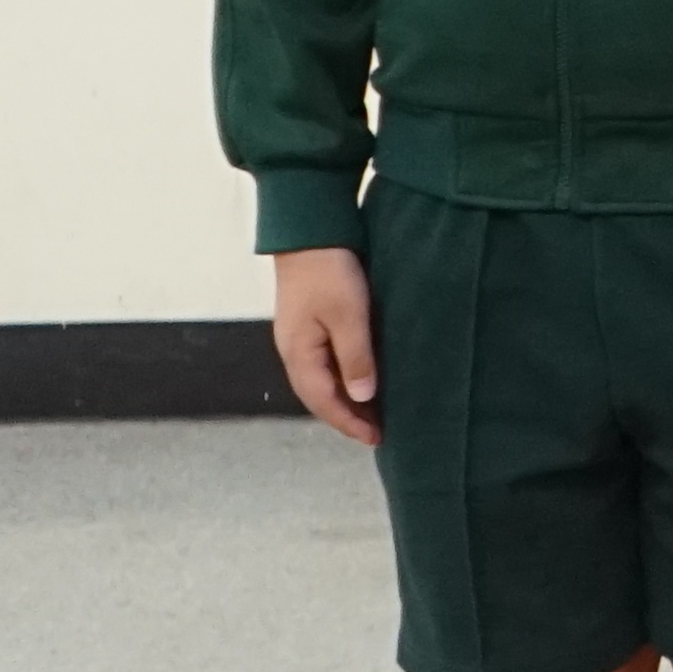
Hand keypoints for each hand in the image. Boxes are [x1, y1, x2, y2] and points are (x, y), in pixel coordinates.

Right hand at [271, 251, 379, 442]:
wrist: (309, 231)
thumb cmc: (329, 271)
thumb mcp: (349, 315)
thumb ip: (356, 357)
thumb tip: (364, 398)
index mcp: (299, 354)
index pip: (323, 402)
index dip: (349, 423)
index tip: (376, 439)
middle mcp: (294, 350)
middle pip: (319, 396)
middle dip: (347, 417)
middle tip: (379, 432)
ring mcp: (299, 337)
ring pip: (322, 380)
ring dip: (345, 399)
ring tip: (374, 413)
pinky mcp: (309, 323)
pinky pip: (325, 362)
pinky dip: (343, 378)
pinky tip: (361, 378)